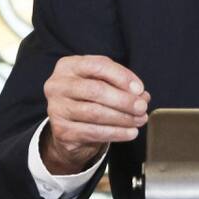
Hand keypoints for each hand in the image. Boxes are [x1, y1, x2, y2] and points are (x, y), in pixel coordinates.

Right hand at [40, 55, 149, 174]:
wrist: (68, 126)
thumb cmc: (89, 98)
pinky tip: (129, 132)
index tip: (140, 89)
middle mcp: (57, 85)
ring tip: (139, 120)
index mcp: (68, 66)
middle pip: (96, 90)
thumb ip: (122, 85)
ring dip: (123, 118)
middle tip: (142, 107)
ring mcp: (56, 108)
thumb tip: (142, 95)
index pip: (98, 65)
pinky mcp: (60, 131)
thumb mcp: (103, 83)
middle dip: (124, 100)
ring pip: (95, 113)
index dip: (122, 77)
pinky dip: (116, 133)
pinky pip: (93, 132)